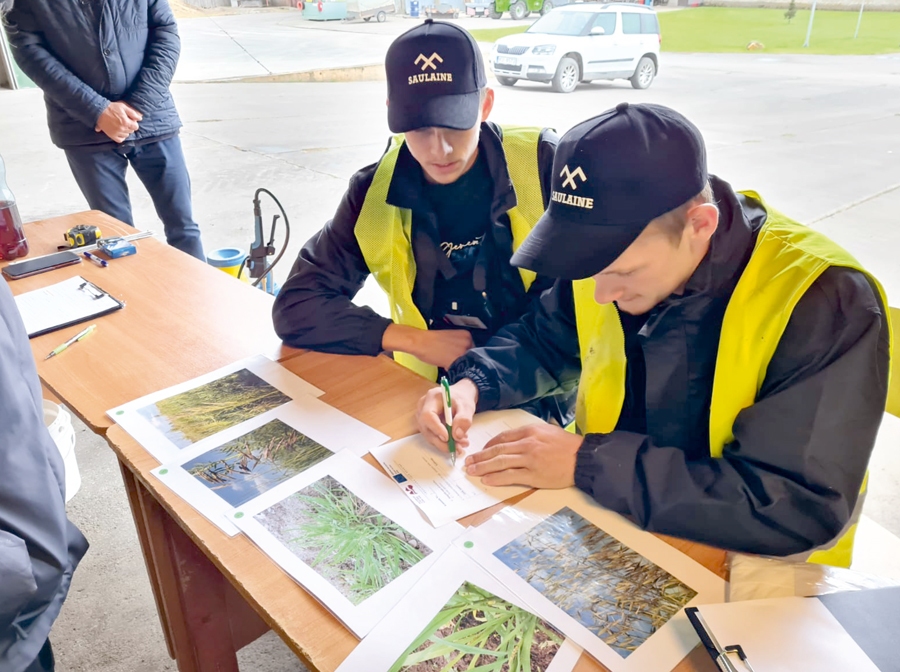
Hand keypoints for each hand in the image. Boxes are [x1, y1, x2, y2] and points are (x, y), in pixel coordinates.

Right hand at [95, 102, 142, 142]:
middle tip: (124, 121)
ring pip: (126, 135)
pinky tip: (119, 132)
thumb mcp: (123, 107)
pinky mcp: (112, 135)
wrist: (99, 111)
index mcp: (126, 122)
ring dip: (125, 131)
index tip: (130, 119)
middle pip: (131, 131)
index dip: (134, 123)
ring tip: (121, 125)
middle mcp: (122, 129)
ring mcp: (116, 133)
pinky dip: (121, 136)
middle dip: (130, 126)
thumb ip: (133, 113)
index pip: (136, 127)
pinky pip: (120, 140)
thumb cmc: (111, 108)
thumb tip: (140, 118)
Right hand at [382, 324, 473, 369]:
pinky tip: (445, 367)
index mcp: (467, 335)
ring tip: (448, 364)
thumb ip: (460, 346)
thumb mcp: (450, 339)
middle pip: (471, 357)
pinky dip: (452, 370)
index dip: (465, 355)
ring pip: (465, 364)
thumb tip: (465, 358)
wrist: (420, 342)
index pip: (473, 349)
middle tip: (453, 362)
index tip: (460, 358)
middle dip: (463, 361)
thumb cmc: (431, 340)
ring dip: (458, 366)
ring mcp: (462, 352)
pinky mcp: (455, 360)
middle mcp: (467, 342)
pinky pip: (457, 369)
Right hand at [416, 378, 477, 453]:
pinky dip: (444, 442)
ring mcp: (422, 416)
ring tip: (462, 443)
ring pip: (429, 435)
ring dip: (444, 444)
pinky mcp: (426, 425)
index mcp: (432, 398)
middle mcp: (422, 407)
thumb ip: (463, 420)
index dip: (436, 428)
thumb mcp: (467, 407)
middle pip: (427, 428)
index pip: (428, 415)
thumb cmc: (462, 398)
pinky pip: (432, 436)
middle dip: (442, 441)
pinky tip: (456, 441)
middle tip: (458, 447)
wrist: (459, 397)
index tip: (448, 438)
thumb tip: (456, 436)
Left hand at [464, 423, 582, 488]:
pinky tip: (487, 480)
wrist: (583, 458)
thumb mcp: (547, 430)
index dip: (488, 445)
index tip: (481, 450)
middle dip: (480, 456)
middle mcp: (526, 444)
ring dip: (483, 468)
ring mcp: (529, 460)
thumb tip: (515, 439)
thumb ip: (530, 433)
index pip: (502, 437)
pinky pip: (510, 476)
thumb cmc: (567, 445)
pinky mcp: (533, 474)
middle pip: (497, 450)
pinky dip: (496, 478)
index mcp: (529, 431)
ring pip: (500, 463)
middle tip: (468, 462)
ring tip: (472, 472)